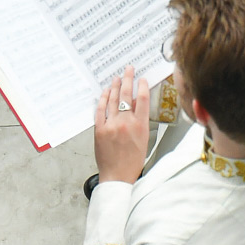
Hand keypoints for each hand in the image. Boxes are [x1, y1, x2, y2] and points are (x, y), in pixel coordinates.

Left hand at [93, 67, 151, 184]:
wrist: (117, 176)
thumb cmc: (133, 161)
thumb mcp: (144, 139)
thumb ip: (141, 121)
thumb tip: (138, 104)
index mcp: (140, 126)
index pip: (143, 99)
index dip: (143, 86)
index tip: (143, 78)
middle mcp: (126, 123)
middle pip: (128, 95)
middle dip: (129, 79)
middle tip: (129, 69)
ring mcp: (112, 125)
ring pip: (114, 100)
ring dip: (116, 86)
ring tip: (117, 77)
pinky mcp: (99, 129)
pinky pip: (101, 110)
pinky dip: (103, 99)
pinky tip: (106, 92)